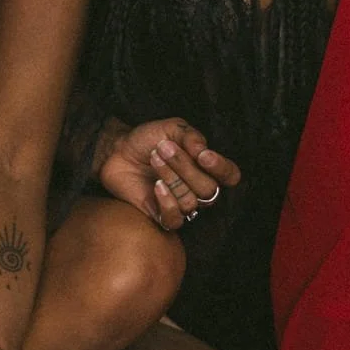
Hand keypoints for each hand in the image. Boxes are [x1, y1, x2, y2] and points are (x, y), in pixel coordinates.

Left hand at [95, 116, 238, 231]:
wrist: (119, 150)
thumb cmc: (149, 139)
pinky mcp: (162, 215)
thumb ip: (192, 137)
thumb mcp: (172, 129)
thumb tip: (204, 150)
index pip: (230, 175)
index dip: (221, 168)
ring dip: (171, 178)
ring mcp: (182, 203)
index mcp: (207, 167)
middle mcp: (198, 188)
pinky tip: (156, 186)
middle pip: (209, 189)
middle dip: (185, 167)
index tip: (203, 155)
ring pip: (190, 201)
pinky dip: (167, 203)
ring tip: (154, 159)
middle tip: (163, 147)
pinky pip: (175, 219)